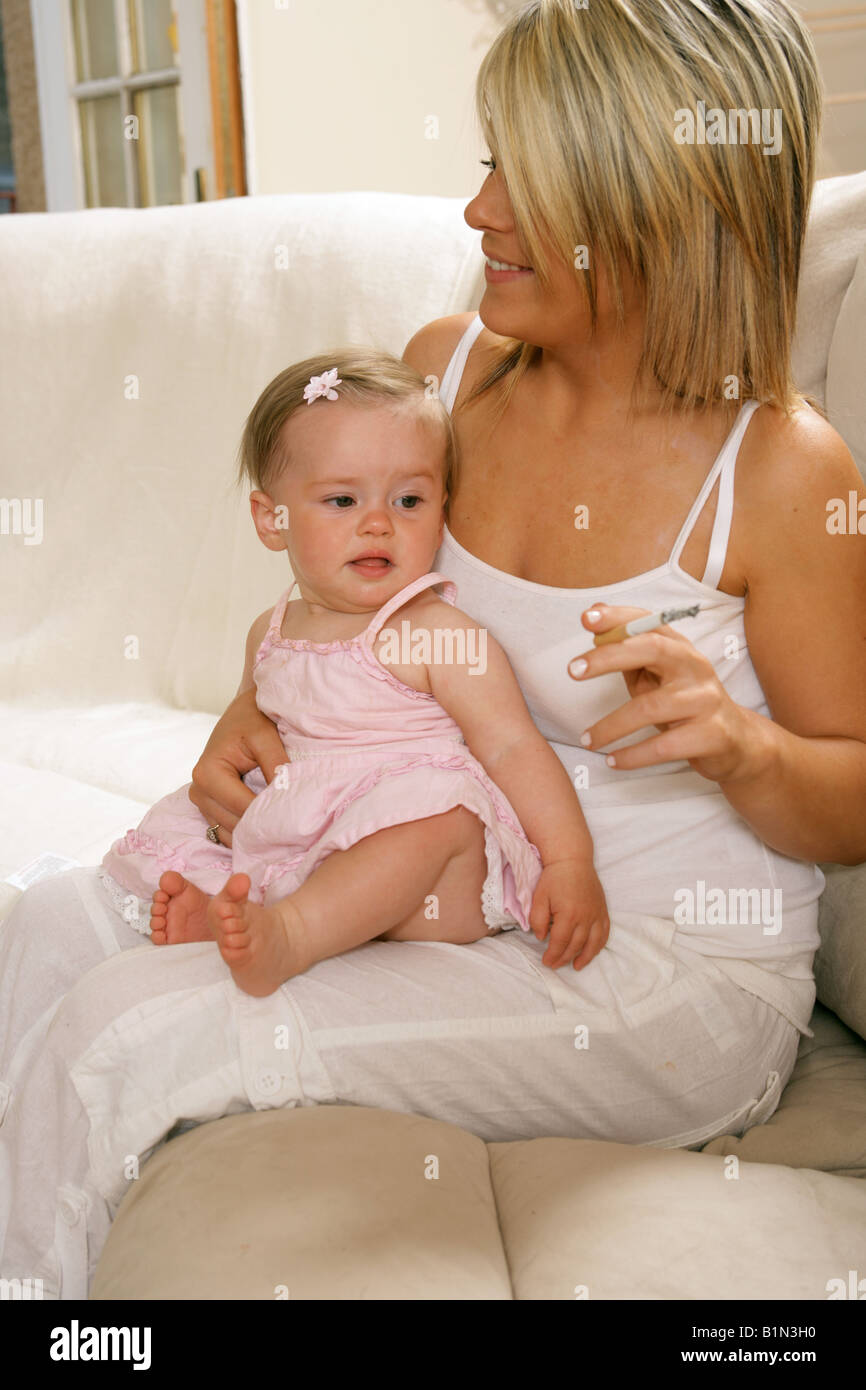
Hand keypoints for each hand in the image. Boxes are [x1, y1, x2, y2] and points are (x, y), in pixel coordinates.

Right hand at [189, 688, 286, 846]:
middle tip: (297, 828)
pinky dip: (250, 833)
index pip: (242, 807)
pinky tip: (271, 828)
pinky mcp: (211, 809)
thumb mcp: (266, 737)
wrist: (243, 712)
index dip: (271, 814)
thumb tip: (288, 797)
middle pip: (236, 824)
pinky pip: (230, 833)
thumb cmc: (253, 719)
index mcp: (207, 774)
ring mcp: (202, 803)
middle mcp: (199, 792)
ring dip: (258, 834)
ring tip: (286, 830)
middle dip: (265, 827)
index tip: (298, 818)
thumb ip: (276, 766)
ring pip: (233, 834)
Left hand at [528, 858, 609, 970]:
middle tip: (555, 965)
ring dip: (584, 957)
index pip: (560, 942)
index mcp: (568, 914)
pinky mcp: (603, 910)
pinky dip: (599, 945)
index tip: (546, 961)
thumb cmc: (554, 878)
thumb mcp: (539, 897)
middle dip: (564, 958)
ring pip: (593, 943)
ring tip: (575, 966)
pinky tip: (592, 951)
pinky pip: (604, 933)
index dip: (553, 955)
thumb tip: (541, 937)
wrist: (573, 860)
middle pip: (576, 945)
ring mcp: (597, 914)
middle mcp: (585, 917)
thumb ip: (537, 919)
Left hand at [569, 604, 769, 783]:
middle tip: (573, 670)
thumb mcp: (657, 677)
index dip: (619, 618)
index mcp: (680, 648)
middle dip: (608, 657)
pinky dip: (633, 755)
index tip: (587, 618)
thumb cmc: (684, 705)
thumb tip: (594, 626)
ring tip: (585, 740)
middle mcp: (696, 667)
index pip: (649, 623)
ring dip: (611, 726)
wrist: (736, 742)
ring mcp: (706, 700)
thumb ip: (628, 655)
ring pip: (650, 708)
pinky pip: (664, 746)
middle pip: (652, 650)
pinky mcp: (712, 735)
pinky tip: (613, 760)